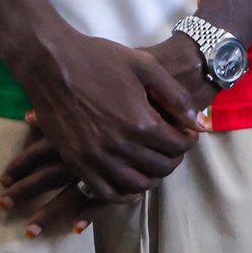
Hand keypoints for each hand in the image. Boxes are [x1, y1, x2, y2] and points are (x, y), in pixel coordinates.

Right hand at [12, 30, 205, 206]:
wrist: (51, 63)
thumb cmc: (98, 59)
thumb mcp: (145, 66)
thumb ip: (175, 97)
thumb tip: (200, 125)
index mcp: (141, 122)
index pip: (177, 146)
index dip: (187, 141)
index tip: (186, 134)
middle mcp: (121, 146)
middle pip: (160, 168)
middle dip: (173, 159)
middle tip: (172, 147)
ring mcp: (96, 158)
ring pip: (136, 185)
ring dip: (151, 178)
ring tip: (153, 163)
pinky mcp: (77, 163)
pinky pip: (105, 192)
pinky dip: (122, 193)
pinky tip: (129, 181)